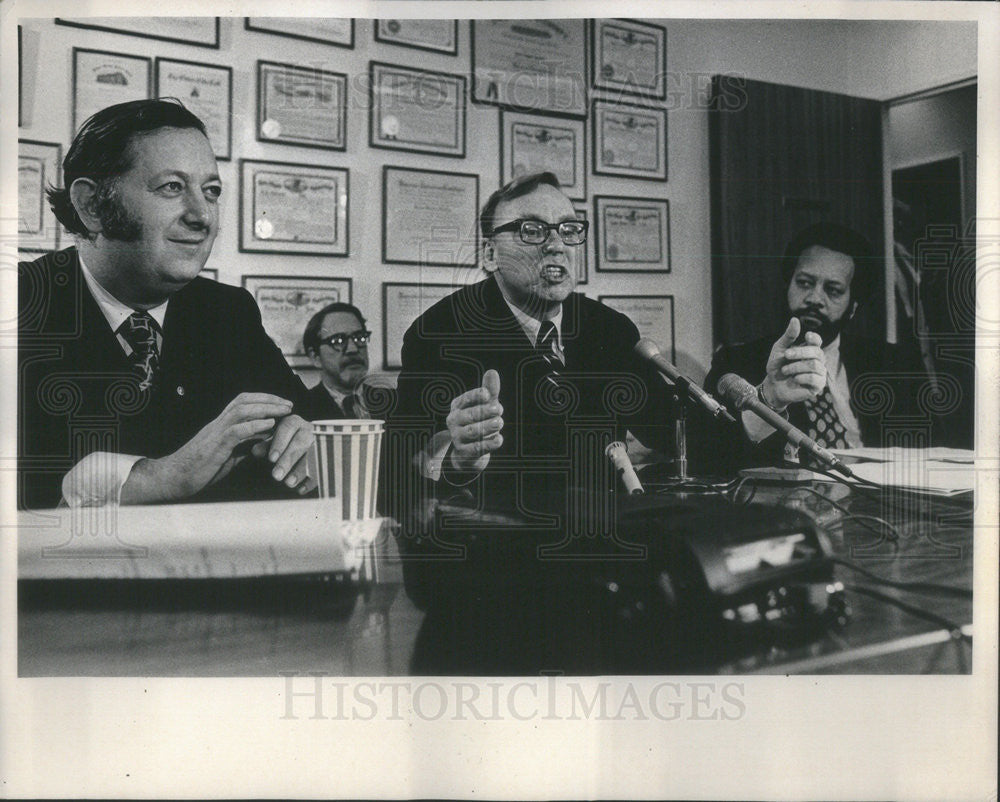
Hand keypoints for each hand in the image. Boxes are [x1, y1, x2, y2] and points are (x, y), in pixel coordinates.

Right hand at [121, 393, 294, 502]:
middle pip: (243, 401)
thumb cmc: (199, 468)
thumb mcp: (227, 455)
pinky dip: (254, 426)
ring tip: (283, 411)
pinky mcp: (215, 447)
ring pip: (240, 411)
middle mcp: (218, 424)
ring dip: (265, 408)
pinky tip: (269, 425)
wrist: (174, 478)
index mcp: (221, 425)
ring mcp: (215, 433)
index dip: (263, 399)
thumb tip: (262, 441)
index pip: (242, 402)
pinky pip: (235, 431)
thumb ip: (243, 446)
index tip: (282, 404)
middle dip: (269, 399)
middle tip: (289, 404)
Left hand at [250, 414, 316, 494]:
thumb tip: (256, 451)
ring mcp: (322, 442)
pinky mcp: (329, 457)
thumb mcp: (276, 442)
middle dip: (289, 459)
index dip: (279, 443)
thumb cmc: (288, 443)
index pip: (288, 428)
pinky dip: (312, 480)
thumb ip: (267, 446)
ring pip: (313, 456)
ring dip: (301, 471)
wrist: (310, 445)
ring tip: (288, 483)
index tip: (271, 459)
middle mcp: (310, 430)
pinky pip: (323, 468)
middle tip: (276, 475)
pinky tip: (301, 489)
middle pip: (301, 442)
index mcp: (295, 422)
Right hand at [446, 369, 503, 474]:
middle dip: (485, 411)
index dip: (476, 396)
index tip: (487, 394)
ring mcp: (457, 437)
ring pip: (472, 431)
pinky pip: (476, 448)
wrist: (470, 451)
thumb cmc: (479, 421)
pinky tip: (499, 439)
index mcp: (458, 406)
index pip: (466, 399)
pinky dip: (489, 444)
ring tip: (500, 422)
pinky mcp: (464, 452)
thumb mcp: (485, 405)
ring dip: (487, 426)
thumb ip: (490, 390)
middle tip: (499, 409)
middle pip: (469, 415)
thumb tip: (492, 372)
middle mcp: (454, 421)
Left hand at [761, 318, 825, 409]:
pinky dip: (802, 377)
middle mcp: (817, 360)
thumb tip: (795, 319)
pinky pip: (815, 379)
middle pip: (817, 352)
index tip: (806, 336)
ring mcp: (819, 373)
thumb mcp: (779, 349)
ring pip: (814, 365)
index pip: (817, 341)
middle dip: (800, 352)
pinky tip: (794, 379)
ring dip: (796, 367)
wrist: (772, 386)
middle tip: (786, 355)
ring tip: (785, 371)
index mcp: (808, 349)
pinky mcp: (818, 386)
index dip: (815, 338)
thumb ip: (788, 336)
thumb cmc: (777, 366)